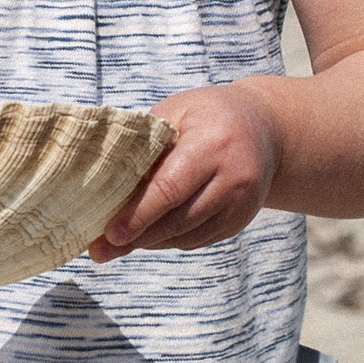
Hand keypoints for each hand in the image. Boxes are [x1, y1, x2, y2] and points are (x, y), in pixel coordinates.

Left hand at [87, 81, 282, 260]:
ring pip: (187, 236)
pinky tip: (152, 232)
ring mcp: (242, 204)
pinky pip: (198, 241)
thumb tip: (105, 188)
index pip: (170, 188)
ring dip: (151, 241)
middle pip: (177, 219)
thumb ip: (145, 147)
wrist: (263, 129)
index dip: (138, 215)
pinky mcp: (241, 221)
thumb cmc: (206, 116)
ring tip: (120, 240)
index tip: (110, 233)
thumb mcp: (174, 114)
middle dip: (137, 236)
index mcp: (213, 143)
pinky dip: (171, 240)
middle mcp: (234, 177)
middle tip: (101, 248)